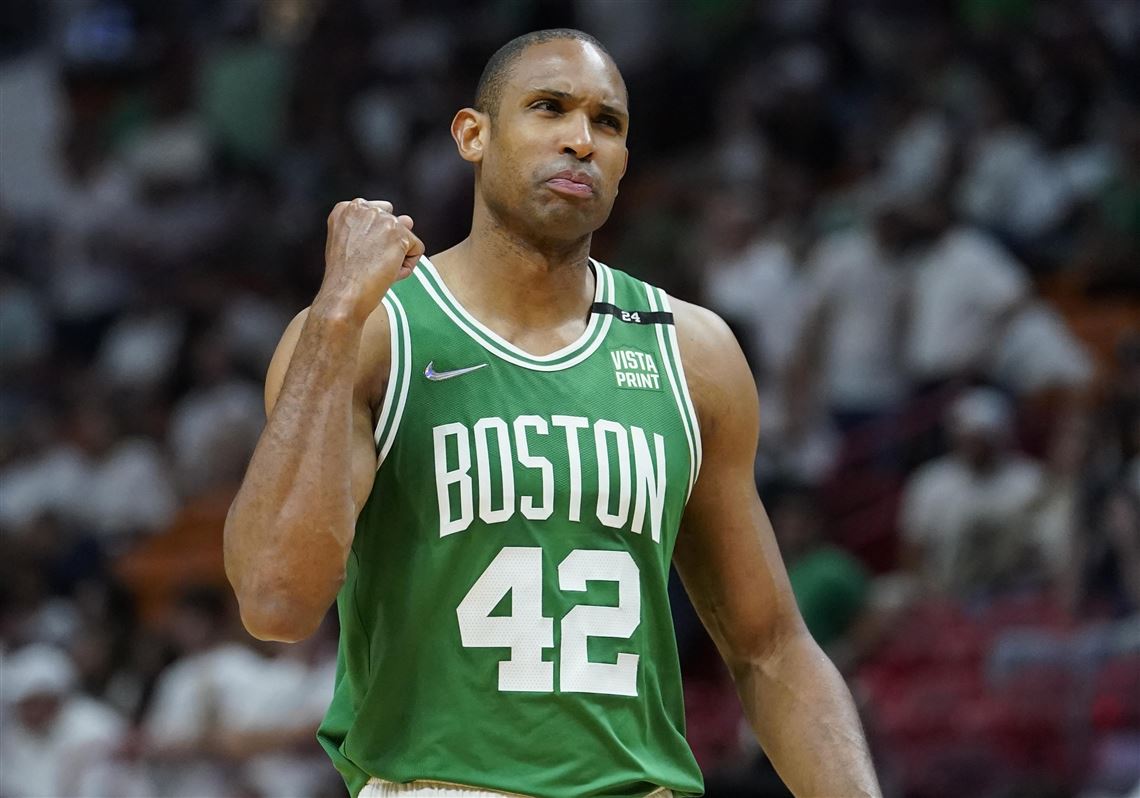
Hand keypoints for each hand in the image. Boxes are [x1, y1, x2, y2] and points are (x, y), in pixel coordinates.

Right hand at [318, 199, 423, 320]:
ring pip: (406, 237)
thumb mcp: (347, 243)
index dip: (375, 239)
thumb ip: (372, 229)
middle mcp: (364, 208)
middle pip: (393, 223)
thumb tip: (407, 220)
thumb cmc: (344, 277)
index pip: (376, 214)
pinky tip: (388, 272)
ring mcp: (382, 219)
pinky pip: (417, 249)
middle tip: (372, 262)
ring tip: (378, 268)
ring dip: (398, 255)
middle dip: (389, 243)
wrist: (344, 293)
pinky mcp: (399, 233)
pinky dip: (408, 266)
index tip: (365, 252)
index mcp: (346, 209)